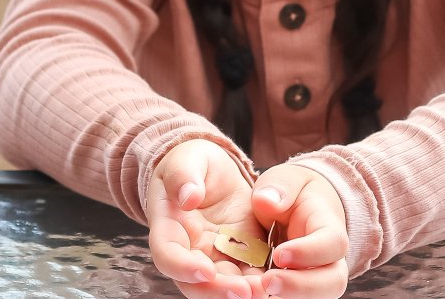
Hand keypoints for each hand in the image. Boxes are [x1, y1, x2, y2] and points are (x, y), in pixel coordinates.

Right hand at [146, 139, 265, 298]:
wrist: (211, 170)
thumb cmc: (191, 163)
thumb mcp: (186, 159)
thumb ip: (184, 176)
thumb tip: (188, 197)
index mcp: (169, 227)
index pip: (168, 255)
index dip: (183, 267)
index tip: (205, 270)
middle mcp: (190, 249)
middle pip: (194, 283)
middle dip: (217, 291)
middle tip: (243, 292)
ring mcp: (215, 255)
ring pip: (222, 284)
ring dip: (241, 292)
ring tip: (264, 291)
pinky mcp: (240, 254)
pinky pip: (247, 273)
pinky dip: (260, 282)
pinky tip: (276, 282)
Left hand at [252, 165, 348, 298]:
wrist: (302, 208)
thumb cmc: (294, 192)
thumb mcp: (288, 179)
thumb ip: (281, 186)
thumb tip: (268, 201)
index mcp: (329, 226)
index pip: (332, 244)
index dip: (309, 252)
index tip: (279, 254)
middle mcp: (330, 258)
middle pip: (332, 281)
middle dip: (301, 286)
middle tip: (267, 282)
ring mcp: (318, 277)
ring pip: (316, 296)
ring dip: (290, 296)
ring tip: (258, 291)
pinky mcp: (300, 287)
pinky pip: (294, 297)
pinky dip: (279, 297)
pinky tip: (254, 293)